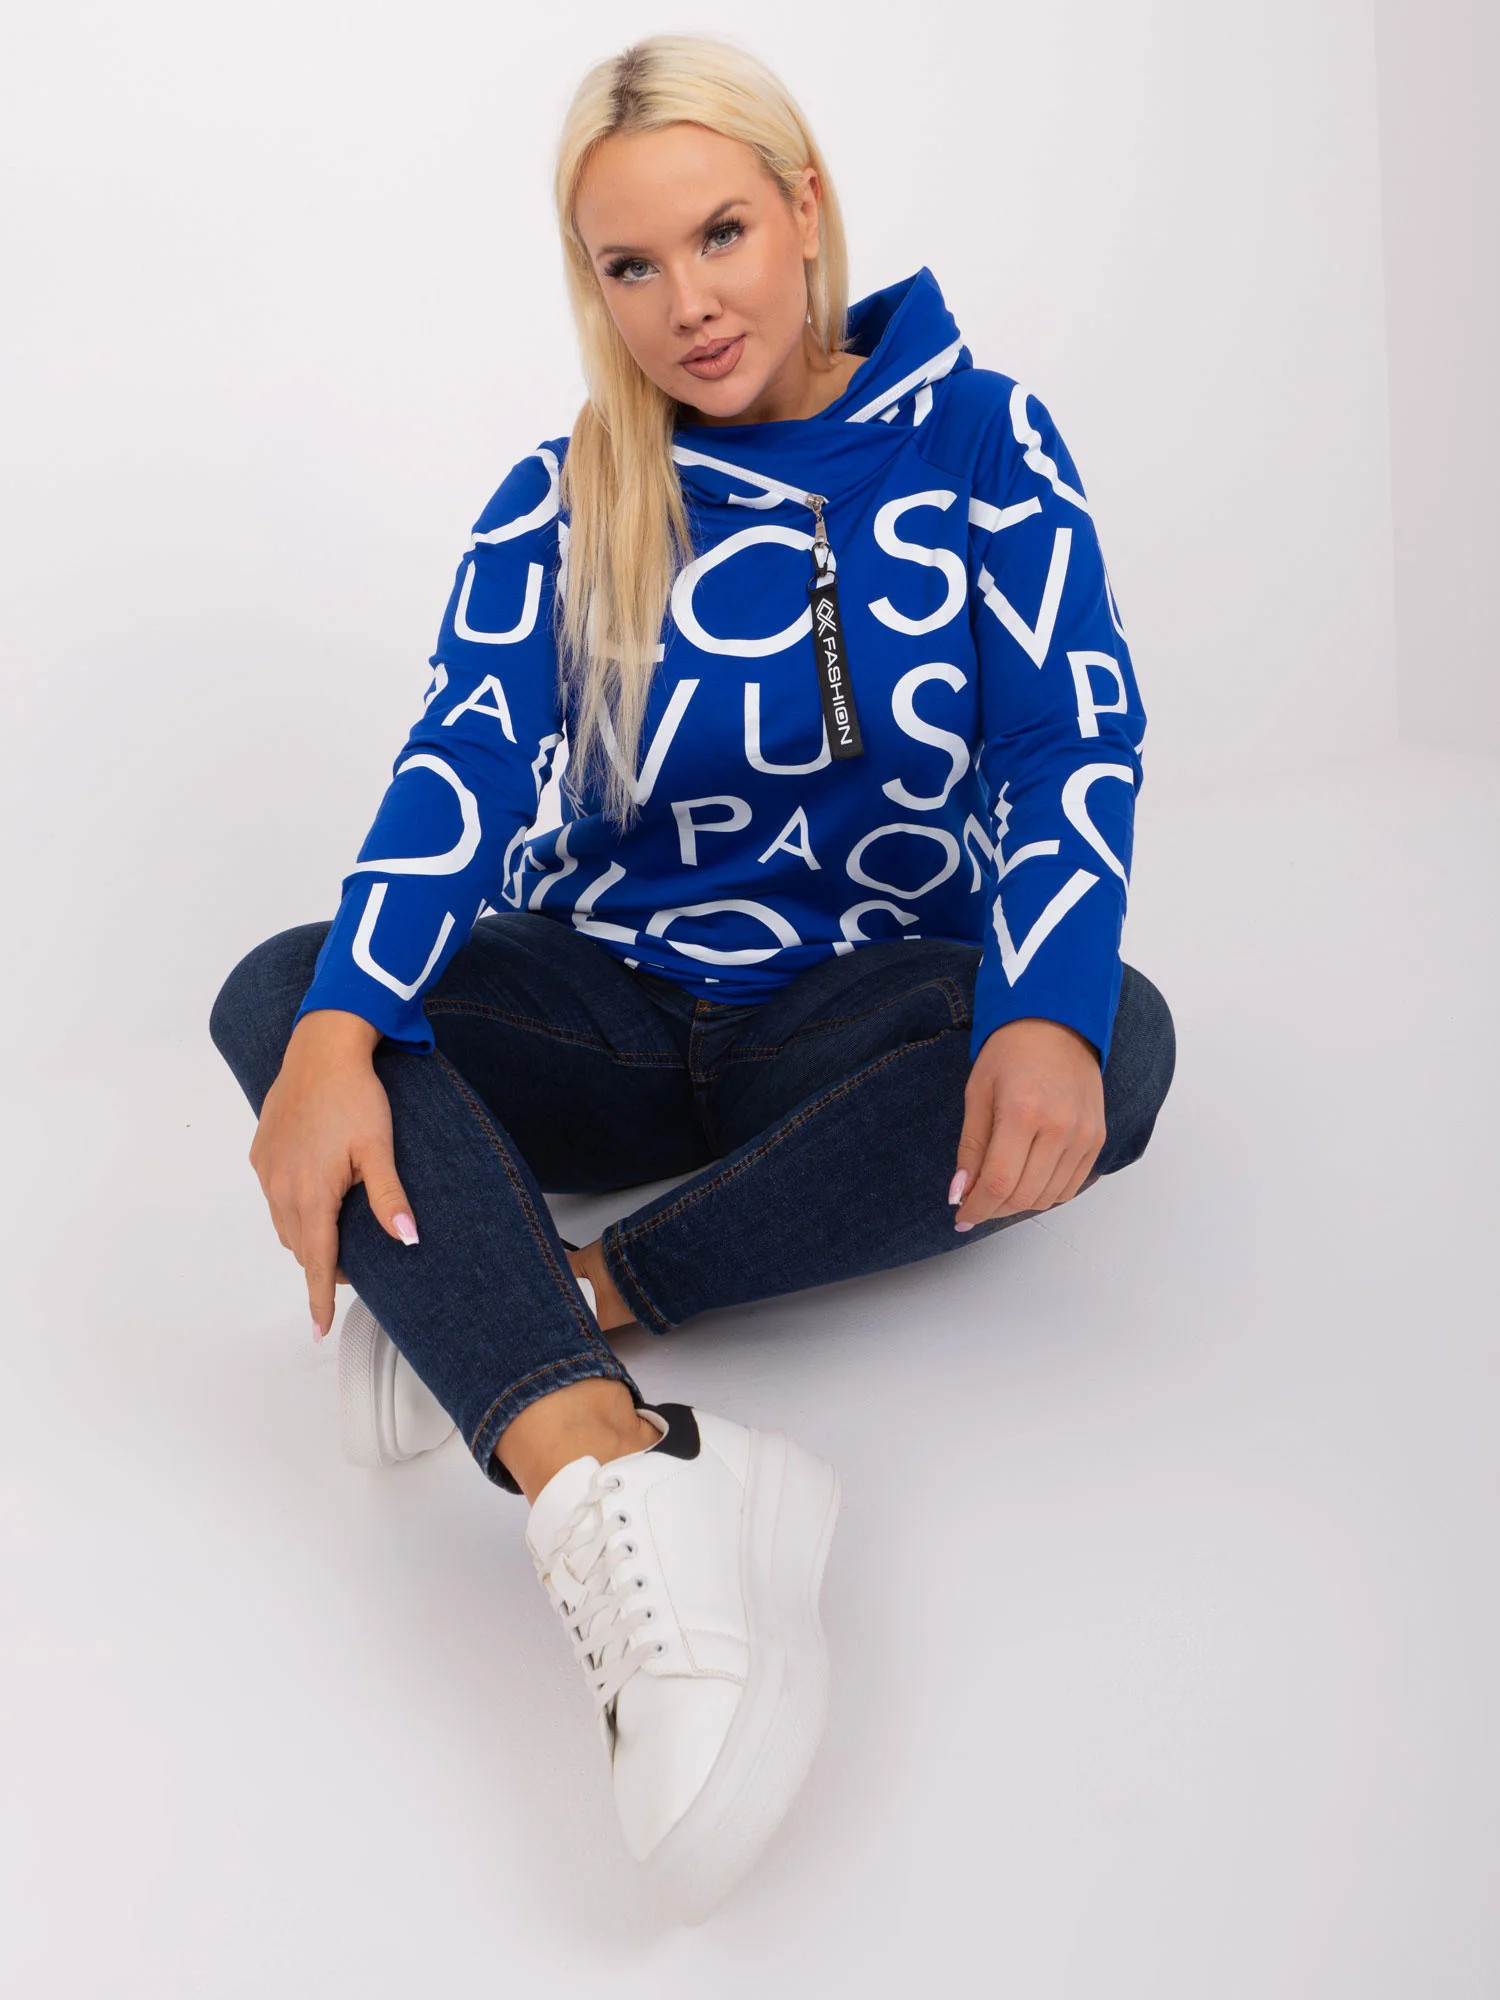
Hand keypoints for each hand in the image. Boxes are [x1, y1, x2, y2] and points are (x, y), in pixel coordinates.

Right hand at [248, 1010, 418, 1338]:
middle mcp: (282, 1188)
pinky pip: (274, 1196)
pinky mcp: (261, 1153)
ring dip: (307, 1238)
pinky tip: (313, 1196)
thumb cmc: (355, 1096)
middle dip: (323, 1266)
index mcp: (312, 1194)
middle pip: (301, 1247)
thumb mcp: (379, 1149)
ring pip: (285, 1224)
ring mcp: (268, 1170)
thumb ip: (390, 1199)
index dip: (320, 1298)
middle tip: (355, 1269)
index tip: (318, 1329)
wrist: (320, 1050)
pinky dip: (292, 1210)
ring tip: (336, 1235)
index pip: (318, 1262)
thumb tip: (407, 1241)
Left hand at [951, 1017, 1105, 1227]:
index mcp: (1024, 1112)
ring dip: (1018, 1203)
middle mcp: (1060, 1127)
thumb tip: (959, 1193)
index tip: (961, 1217)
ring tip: (998, 1190)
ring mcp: (1084, 1135)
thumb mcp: (978, 1093)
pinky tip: (1025, 1180)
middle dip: (993, 1209)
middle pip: (1024, 1195)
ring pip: (1048, 1197)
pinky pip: (1071, 1186)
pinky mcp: (1098, 1139)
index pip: (999, 1182)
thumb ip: (971, 1148)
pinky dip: (1045, 1193)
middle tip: (974, 1204)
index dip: (977, 1208)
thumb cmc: (1011, 1052)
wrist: (1058, 1024)